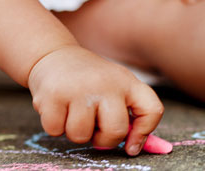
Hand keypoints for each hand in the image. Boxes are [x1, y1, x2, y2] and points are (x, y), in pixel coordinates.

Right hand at [28, 46, 163, 155]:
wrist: (53, 54)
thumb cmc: (87, 80)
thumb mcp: (113, 88)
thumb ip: (127, 116)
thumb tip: (134, 149)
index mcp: (126, 82)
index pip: (152, 110)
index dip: (145, 133)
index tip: (131, 146)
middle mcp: (106, 83)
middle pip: (116, 131)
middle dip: (103, 139)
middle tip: (93, 127)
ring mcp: (79, 88)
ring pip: (81, 136)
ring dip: (74, 132)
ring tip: (72, 112)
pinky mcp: (53, 94)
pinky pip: (55, 130)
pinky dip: (54, 126)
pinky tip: (57, 108)